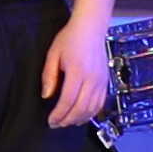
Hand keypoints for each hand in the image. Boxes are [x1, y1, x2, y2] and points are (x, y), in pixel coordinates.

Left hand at [41, 16, 114, 131]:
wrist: (91, 28)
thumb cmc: (70, 38)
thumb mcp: (53, 54)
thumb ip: (49, 76)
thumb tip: (47, 95)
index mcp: (77, 71)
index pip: (68, 100)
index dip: (59, 114)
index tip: (51, 120)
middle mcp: (92, 78)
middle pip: (81, 108)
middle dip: (67, 120)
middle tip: (57, 124)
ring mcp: (101, 81)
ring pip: (92, 109)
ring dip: (79, 119)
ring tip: (67, 122)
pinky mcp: (106, 82)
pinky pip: (100, 103)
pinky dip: (91, 113)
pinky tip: (82, 116)